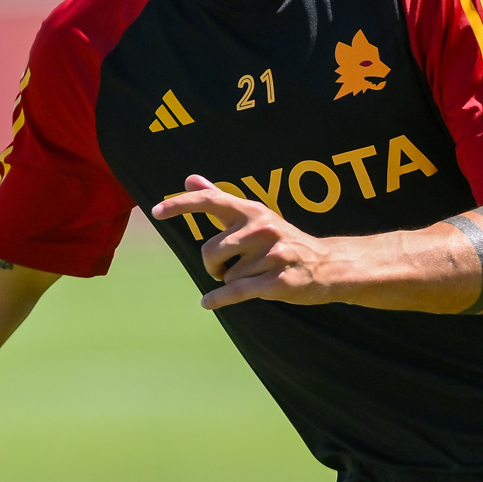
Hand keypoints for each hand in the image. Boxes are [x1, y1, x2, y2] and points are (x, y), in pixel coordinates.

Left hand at [150, 176, 347, 308]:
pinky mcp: (277, 281)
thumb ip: (219, 198)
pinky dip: (218, 299)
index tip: (155, 211)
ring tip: (251, 277)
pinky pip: (236, 292)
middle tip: (226, 269)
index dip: (180, 205)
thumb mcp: (254, 215)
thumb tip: (189, 178)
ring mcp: (271, 255)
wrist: (326, 265)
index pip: (211, 201)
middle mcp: (261, 228)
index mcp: (252, 211)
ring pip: (226, 275)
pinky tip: (207, 303)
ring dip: (231, 281)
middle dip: (213, 266)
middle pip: (210, 251)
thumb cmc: (283, 240)